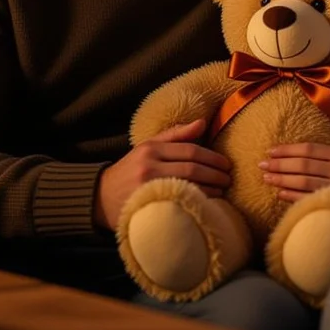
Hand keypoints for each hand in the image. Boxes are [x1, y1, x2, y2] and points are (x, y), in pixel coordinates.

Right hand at [93, 119, 230, 230]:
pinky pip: (179, 203)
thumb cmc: (130, 171)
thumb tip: (202, 122)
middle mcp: (148, 166)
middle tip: (229, 180)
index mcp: (151, 149)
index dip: (213, 158)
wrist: (100, 197)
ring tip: (222, 191)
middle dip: (216, 174)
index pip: (190, 150)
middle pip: (192, 168)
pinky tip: (208, 205)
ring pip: (189, 186)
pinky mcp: (147, 206)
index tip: (226, 165)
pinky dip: (197, 203)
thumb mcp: (147, 147)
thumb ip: (174, 135)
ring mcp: (148, 187)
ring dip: (212, 190)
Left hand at [261, 143, 329, 227]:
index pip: (308, 149)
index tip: (270, 152)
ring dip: (282, 180)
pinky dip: (293, 196)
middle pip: (302, 164)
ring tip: (266, 179)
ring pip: (303, 182)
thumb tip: (299, 157)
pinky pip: (311, 199)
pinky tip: (280, 194)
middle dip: (279, 165)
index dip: (287, 150)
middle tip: (261, 165)